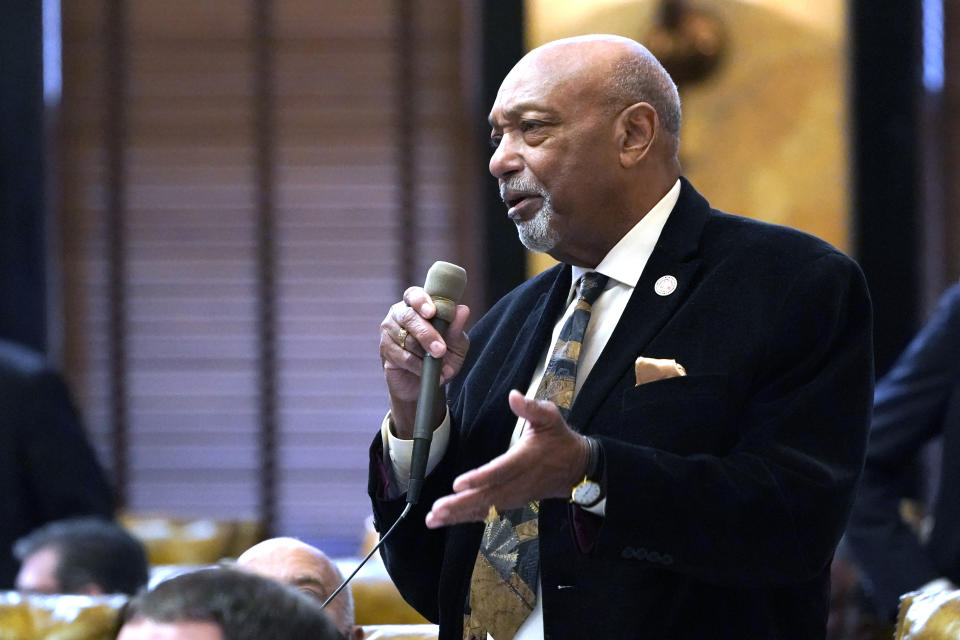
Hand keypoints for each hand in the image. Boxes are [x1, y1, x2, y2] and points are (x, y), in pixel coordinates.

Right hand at [379, 286, 469, 436]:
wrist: (428, 383)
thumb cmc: (443, 357)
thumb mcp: (456, 344)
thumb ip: (456, 328)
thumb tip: (463, 310)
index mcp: (417, 305)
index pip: (414, 295)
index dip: (421, 301)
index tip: (432, 313)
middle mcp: (400, 314)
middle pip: (409, 317)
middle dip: (426, 334)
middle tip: (440, 350)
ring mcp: (389, 331)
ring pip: (405, 338)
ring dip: (424, 354)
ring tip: (439, 365)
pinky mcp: (385, 350)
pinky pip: (402, 356)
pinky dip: (417, 365)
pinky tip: (426, 371)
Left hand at [425, 390, 589, 527]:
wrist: (576, 468)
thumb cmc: (559, 439)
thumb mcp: (549, 417)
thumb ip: (531, 407)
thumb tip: (513, 395)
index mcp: (525, 460)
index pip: (500, 471)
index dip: (479, 478)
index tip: (458, 484)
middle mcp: (518, 483)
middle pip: (487, 496)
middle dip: (460, 505)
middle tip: (436, 510)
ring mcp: (515, 496)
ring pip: (485, 508)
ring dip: (459, 515)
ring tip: (434, 519)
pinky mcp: (511, 502)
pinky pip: (488, 512)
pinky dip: (467, 518)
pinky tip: (447, 520)